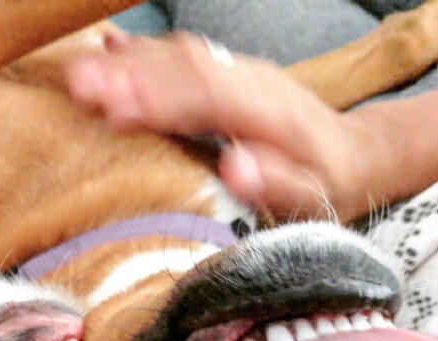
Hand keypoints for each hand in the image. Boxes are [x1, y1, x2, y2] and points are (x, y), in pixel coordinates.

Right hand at [66, 32, 382, 222]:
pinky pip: (181, 56)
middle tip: (79, 87)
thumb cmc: (330, 186)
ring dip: (127, 64)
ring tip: (77, 75)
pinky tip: (107, 47)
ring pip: (177, 58)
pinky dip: (143, 52)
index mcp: (269, 113)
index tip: (117, 110)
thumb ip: (277, 182)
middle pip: (184, 70)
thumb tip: (236, 167)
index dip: (161, 101)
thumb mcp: (314, 195)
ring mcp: (237, 74)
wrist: (359, 154)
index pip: (208, 98)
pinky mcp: (226, 77)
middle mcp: (250, 82)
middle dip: (129, 77)